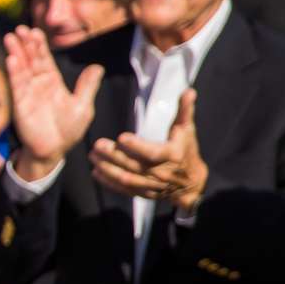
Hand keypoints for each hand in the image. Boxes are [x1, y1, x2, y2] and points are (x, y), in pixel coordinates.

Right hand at [2, 26, 102, 179]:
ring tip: (11, 38)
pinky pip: (16, 85)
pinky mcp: (20, 104)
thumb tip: (97, 67)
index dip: (40, 46)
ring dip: (16, 53)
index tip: (35, 31)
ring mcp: (28, 93)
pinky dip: (14, 72)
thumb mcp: (83, 106)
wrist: (54, 150)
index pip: (45, 59)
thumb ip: (87, 86)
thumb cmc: (68, 130)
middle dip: (25, 44)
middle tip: (20, 29)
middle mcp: (38, 85)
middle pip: (31, 59)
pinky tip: (11, 58)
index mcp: (53, 82)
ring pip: (21, 69)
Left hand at [91, 88, 210, 212]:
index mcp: (172, 155)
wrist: (191, 181)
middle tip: (98, 145)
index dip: (137, 146)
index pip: (153, 152)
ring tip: (93, 157)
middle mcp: (161, 173)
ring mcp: (151, 184)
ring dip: (108, 168)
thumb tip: (189, 91)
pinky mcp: (144, 192)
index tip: (121, 138)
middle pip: (134, 165)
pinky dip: (110, 182)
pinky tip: (96, 173)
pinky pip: (125, 189)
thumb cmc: (186, 150)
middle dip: (114, 156)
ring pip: (127, 178)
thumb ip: (184, 110)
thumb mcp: (187, 129)